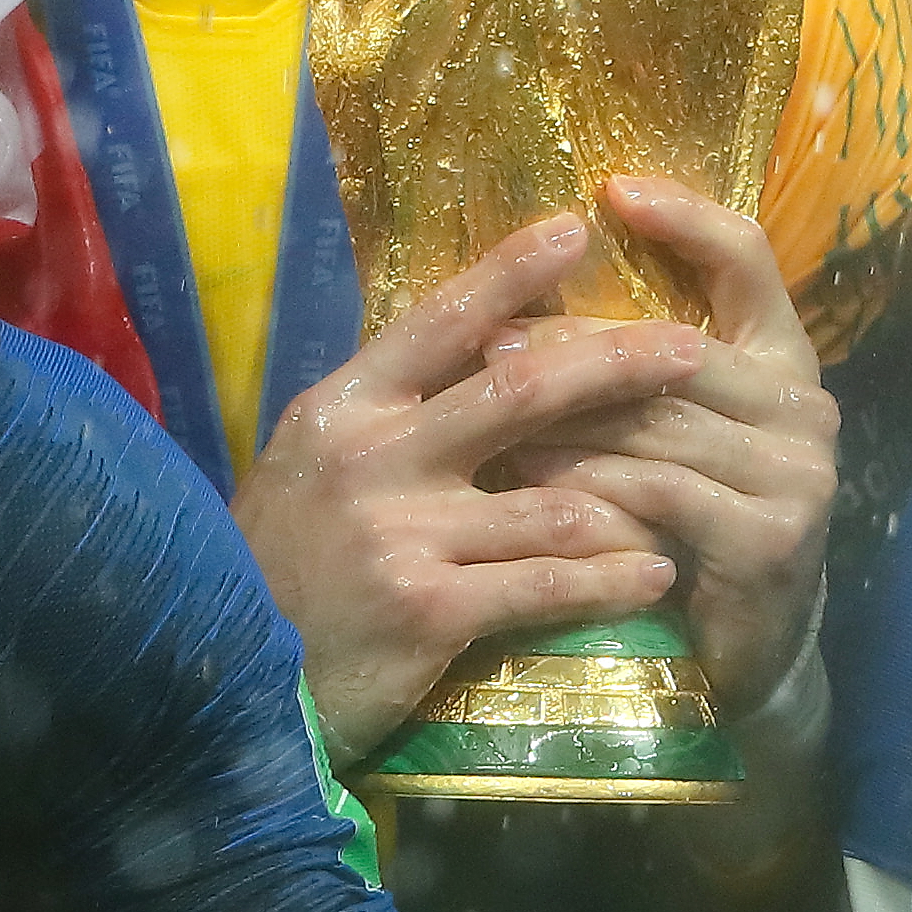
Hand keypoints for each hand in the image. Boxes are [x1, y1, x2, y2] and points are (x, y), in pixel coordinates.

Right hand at [237, 215, 712, 753]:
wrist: (220, 681)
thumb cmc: (274, 569)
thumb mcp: (310, 468)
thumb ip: (387, 419)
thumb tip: (475, 357)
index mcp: (344, 409)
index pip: (439, 321)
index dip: (510, 272)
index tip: (575, 229)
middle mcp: (372, 457)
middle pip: (520, 392)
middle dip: (616, 363)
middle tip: (691, 350)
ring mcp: (400, 533)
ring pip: (551, 500)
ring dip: (630, 498)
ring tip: (688, 491)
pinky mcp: (426, 610)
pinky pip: (545, 585)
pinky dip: (610, 580)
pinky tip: (655, 575)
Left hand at [494, 177, 837, 723]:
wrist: (746, 651)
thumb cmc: (687, 522)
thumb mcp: (668, 428)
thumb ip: (631, 365)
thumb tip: (519, 290)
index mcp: (785, 355)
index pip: (748, 258)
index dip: (686, 215)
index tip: (610, 188)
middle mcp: (806, 403)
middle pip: (675, 348)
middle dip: (574, 344)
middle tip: (488, 339)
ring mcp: (799, 471)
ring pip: (658, 423)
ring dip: (564, 419)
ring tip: (484, 414)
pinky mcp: (772, 537)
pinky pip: (661, 493)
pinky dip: (588, 486)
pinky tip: (526, 486)